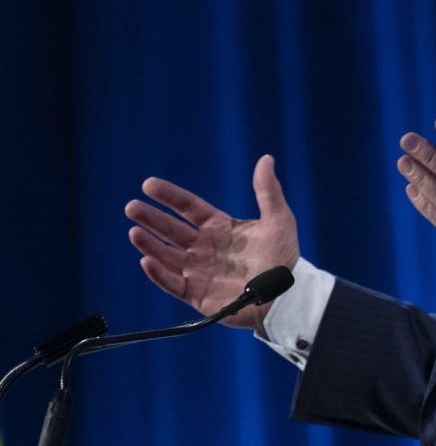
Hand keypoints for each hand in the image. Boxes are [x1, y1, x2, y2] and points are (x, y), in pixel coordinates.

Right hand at [124, 155, 299, 334]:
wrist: (287, 294)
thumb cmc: (284, 256)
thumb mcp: (279, 219)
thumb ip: (267, 190)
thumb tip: (266, 158)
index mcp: (220, 227)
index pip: (188, 207)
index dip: (169, 196)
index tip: (148, 184)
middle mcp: (205, 247)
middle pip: (172, 229)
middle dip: (151, 218)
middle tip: (131, 207)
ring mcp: (199, 271)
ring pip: (167, 255)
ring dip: (150, 244)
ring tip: (134, 232)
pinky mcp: (197, 294)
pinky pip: (173, 283)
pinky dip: (159, 274)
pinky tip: (147, 260)